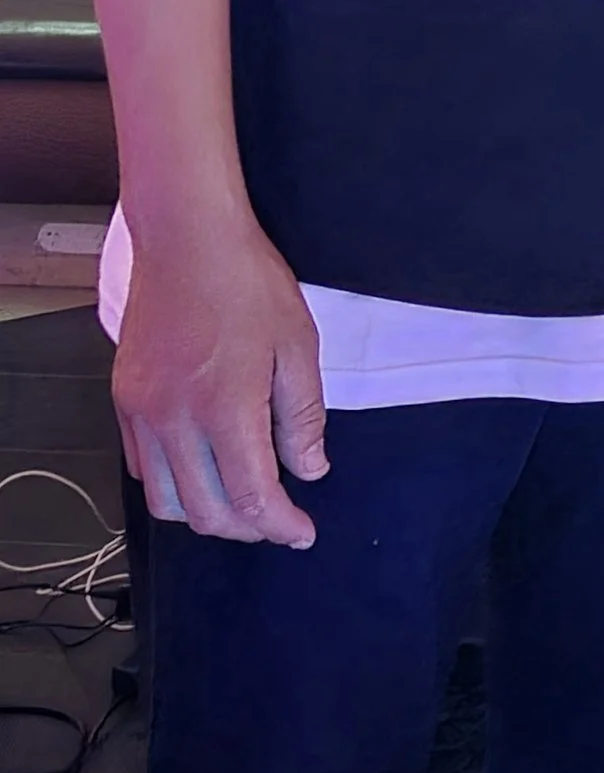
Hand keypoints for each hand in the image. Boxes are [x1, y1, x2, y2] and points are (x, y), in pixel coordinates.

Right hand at [113, 218, 327, 548]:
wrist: (187, 239)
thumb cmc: (247, 282)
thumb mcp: (297, 344)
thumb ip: (303, 416)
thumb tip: (310, 469)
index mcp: (225, 407)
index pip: (251, 496)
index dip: (280, 525)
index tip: (301, 533)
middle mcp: (175, 420)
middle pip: (206, 513)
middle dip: (247, 528)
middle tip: (278, 519)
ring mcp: (143, 413)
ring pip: (166, 501)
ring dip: (206, 514)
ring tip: (241, 501)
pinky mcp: (124, 402)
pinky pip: (142, 468)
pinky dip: (173, 485)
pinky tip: (202, 469)